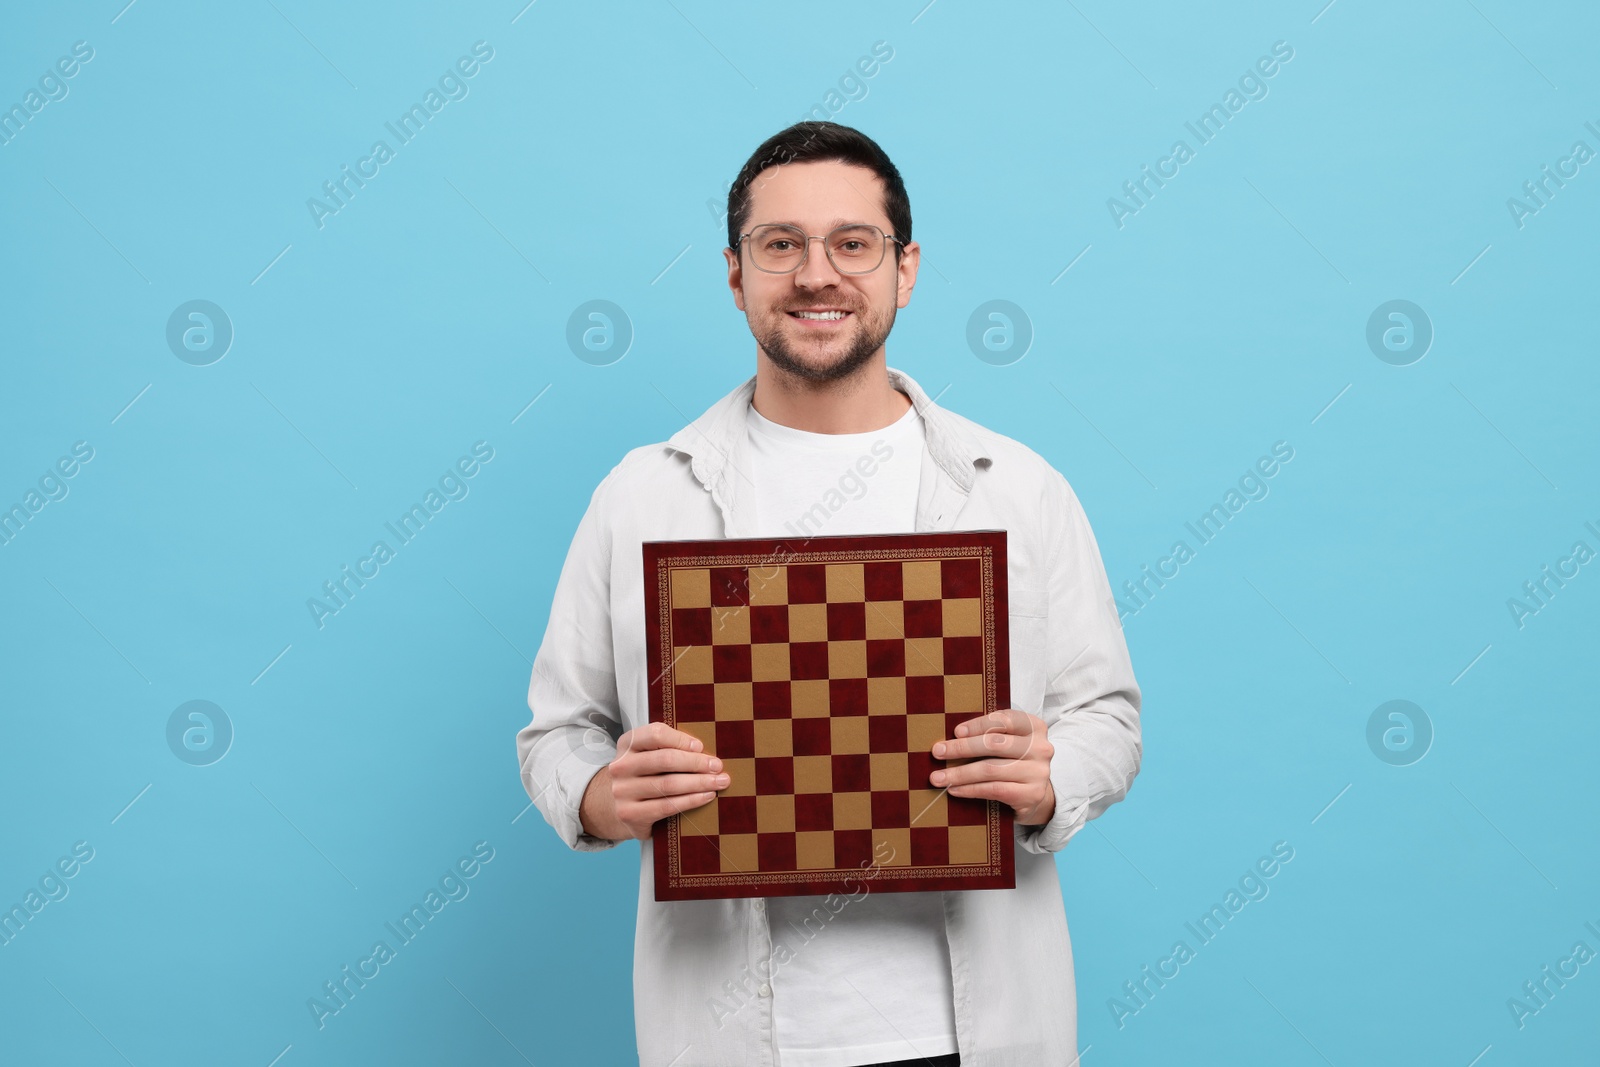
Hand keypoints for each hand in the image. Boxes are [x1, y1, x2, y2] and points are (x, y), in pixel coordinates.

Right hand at [579, 723, 728, 840]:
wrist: (615, 805)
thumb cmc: (643, 774)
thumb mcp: (647, 754)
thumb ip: (668, 747)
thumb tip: (704, 750)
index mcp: (627, 743)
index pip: (655, 734)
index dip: (681, 739)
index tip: (700, 746)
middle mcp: (621, 766)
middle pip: (665, 760)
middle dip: (696, 763)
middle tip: (717, 766)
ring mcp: (623, 791)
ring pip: (668, 784)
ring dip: (699, 783)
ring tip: (719, 782)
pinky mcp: (630, 814)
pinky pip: (667, 806)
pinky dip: (691, 800)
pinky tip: (707, 796)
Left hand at [929, 708, 1055, 826]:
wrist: (1036, 794)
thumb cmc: (1014, 761)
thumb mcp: (1009, 741)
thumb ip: (990, 733)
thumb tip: (952, 735)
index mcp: (1034, 727)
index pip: (1004, 720)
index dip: (977, 725)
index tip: (955, 732)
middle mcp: (1040, 748)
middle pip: (994, 744)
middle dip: (961, 748)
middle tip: (937, 752)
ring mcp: (1038, 773)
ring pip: (991, 769)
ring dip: (959, 773)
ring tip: (938, 777)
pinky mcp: (1031, 795)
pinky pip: (994, 790)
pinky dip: (970, 789)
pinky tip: (955, 789)